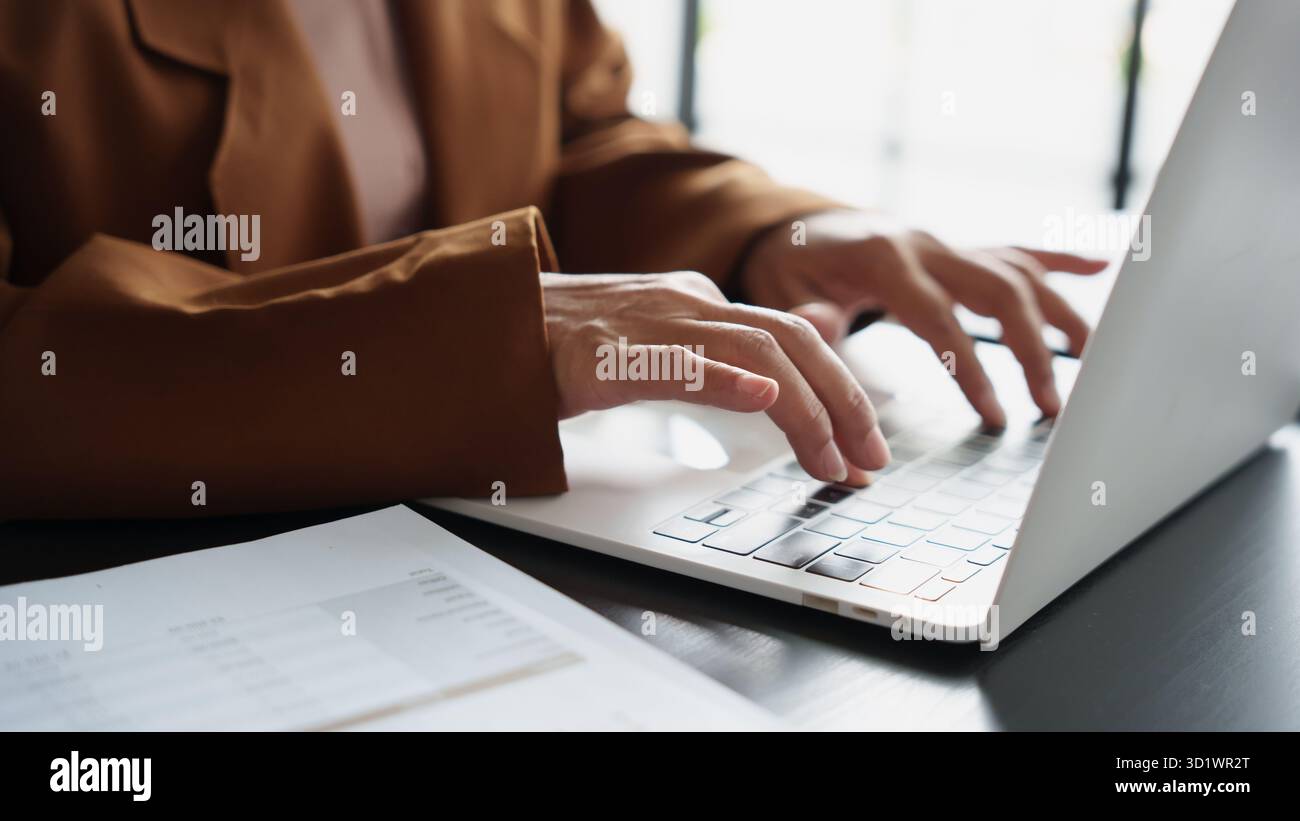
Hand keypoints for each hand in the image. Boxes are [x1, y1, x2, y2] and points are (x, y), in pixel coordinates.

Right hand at [542, 271, 890, 483]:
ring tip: (832, 458)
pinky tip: (761, 400)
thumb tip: (773, 386)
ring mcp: (647, 324)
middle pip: (791, 341)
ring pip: (751, 351)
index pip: (793, 338)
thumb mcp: (656, 343)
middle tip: (871, 459)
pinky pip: (675, 362)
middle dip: (844, 402)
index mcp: (699, 303)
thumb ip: (713, 356)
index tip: (866, 442)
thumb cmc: (565, 344)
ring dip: (805, 410)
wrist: (484, 326)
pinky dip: (725, 380)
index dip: (841, 389)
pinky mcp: (605, 354)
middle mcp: (685, 304)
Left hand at [739, 209, 1107, 425]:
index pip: (941, 319)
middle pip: (998, 293)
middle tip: (1048, 407)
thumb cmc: (789, 267)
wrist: (792, 225)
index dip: (971, 368)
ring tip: (1092, 361)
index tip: (995, 415)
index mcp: (885, 259)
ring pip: (1018, 273)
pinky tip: (1101, 266)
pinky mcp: (957, 248)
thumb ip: (807, 313)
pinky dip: (1060, 258)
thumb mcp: (781, 292)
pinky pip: (1016, 250)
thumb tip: (821, 325)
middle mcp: (927, 245)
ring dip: (1058, 317)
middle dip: (1031, 350)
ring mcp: (948, 244)